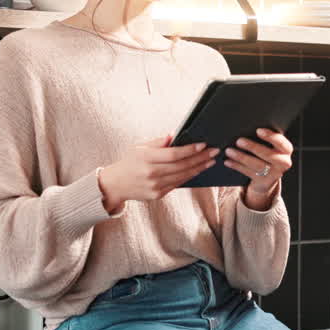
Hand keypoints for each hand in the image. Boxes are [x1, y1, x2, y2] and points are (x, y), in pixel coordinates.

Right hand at [98, 136, 219, 210]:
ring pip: (182, 176)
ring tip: (211, 161)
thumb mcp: (140, 148)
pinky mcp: (158, 195)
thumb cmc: (129, 162)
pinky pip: (178, 184)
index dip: (190, 150)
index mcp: (146, 158)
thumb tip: (176, 135)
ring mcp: (155, 186)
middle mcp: (151, 173)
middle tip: (214, 152)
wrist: (115, 185)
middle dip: (200, 158)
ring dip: (199, 168)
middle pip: (181, 166)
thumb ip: (158, 142)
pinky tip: (198, 169)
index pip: (173, 154)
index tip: (203, 145)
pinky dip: (189, 176)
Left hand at [224, 128, 293, 197]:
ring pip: (257, 165)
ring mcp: (275, 174)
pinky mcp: (264, 181)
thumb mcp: (269, 145)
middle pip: (268, 154)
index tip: (258, 130)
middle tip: (239, 141)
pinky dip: (237, 166)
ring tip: (229, 151)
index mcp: (286, 149)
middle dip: (252, 147)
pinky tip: (228, 161)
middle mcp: (284, 162)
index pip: (281, 142)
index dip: (270, 136)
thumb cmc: (266, 153)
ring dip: (241, 157)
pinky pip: (249, 173)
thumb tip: (246, 130)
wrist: (268, 175)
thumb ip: (264, 139)